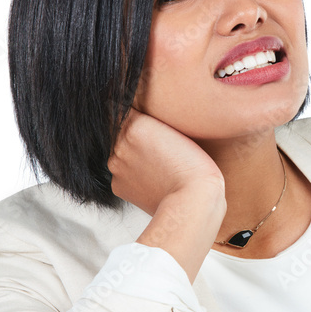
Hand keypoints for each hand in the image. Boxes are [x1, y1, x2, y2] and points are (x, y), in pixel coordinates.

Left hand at [107, 107, 224, 216]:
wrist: (191, 204)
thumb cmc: (194, 167)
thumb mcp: (177, 130)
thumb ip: (149, 121)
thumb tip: (125, 112)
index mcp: (134, 124)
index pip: (120, 107)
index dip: (136, 113)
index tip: (148, 121)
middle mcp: (118, 144)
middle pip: (119, 130)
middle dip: (133, 135)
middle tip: (159, 146)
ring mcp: (116, 166)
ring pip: (119, 152)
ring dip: (132, 154)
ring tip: (158, 164)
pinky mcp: (118, 186)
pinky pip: (122, 172)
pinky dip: (132, 174)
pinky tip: (152, 178)